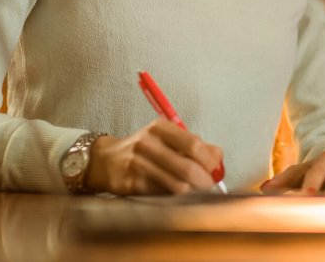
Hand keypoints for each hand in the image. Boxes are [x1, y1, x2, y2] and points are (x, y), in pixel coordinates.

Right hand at [86, 118, 223, 195]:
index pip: (194, 144)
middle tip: (208, 186)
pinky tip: (174, 195)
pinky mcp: (130, 183)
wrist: (105, 160)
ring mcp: (137, 164)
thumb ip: (194, 145)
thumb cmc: (144, 149)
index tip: (215, 170)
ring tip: (194, 191)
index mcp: (160, 127)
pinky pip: (161, 195)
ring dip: (191, 192)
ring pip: (176, 185)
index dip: (209, 160)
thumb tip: (218, 158)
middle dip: (204, 180)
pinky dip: (173, 197)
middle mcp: (147, 143)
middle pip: (187, 167)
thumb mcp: (166, 138)